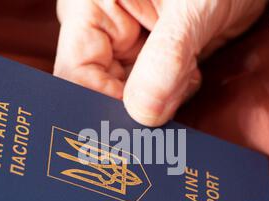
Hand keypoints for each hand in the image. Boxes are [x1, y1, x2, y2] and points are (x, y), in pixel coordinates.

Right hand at [54, 0, 265, 125]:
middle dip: (136, 106)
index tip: (139, 122)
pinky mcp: (148, 65)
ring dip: (160, 101)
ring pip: (126, 100)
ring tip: (188, 70)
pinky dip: (171, 98)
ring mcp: (125, 50)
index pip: (76, 72)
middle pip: (97, 92)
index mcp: (91, 7)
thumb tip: (142, 114)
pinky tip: (190, 73)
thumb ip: (166, 57)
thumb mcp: (192, 9)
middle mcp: (102, 31)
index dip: (102, 103)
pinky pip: (149, 99)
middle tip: (172, 94)